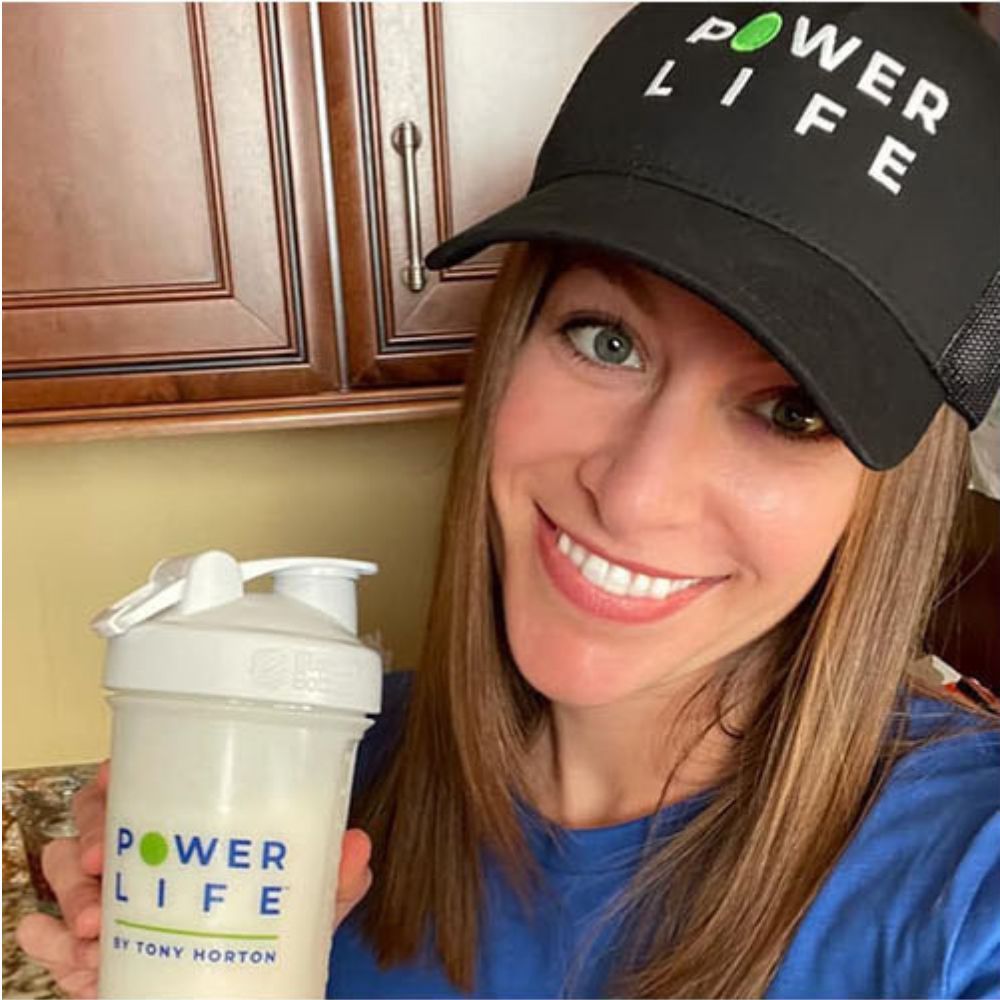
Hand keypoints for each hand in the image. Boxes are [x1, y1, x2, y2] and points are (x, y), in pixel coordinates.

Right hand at [15, 760, 372, 998]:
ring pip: (63, 872)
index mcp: (186, 821)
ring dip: (70, 892)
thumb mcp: (301, 905)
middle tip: (102, 865)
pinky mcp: (86, 948)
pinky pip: (50, 938)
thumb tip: (356, 847)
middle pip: (93, 819)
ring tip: (92, 924)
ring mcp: (108, 898)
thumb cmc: (266, 928)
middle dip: (89, 837)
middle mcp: (141, 849)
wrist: (236, 993)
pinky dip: (45, 938)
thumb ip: (332, 879)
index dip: (123, 777)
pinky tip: (49, 937)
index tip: (116, 784)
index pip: (142, 778)